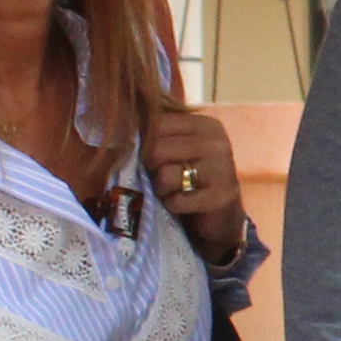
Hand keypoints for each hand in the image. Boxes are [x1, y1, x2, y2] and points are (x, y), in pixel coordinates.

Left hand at [143, 104, 248, 265]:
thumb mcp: (176, 149)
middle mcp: (216, 143)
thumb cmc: (190, 179)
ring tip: (171, 191)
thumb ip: (156, 134)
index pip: (157, 123)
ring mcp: (222, 170)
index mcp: (205, 125)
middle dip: (150, 168)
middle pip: (157, 149)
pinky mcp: (220, 198)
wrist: (221, 217)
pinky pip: (176, 201)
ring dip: (161, 189)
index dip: (142, 142)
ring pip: (165, 176)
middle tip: (159, 177)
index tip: (146, 157)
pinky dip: (172, 205)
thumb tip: (118, 124)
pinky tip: (182, 204)